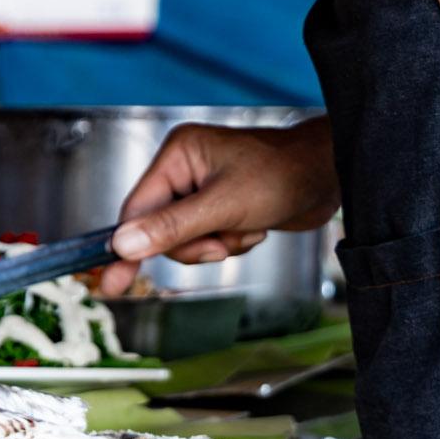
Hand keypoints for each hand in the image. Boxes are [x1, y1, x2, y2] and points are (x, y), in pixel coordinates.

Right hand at [101, 118, 339, 294]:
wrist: (330, 177)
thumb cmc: (283, 176)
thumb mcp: (223, 206)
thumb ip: (171, 227)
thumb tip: (122, 245)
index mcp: (178, 155)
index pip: (137, 208)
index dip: (127, 246)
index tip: (110, 284)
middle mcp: (185, 169)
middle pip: (160, 229)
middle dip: (195, 244)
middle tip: (221, 243)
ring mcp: (203, 188)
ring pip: (187, 240)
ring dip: (218, 245)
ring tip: (246, 229)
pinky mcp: (221, 206)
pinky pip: (209, 240)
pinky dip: (232, 242)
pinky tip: (254, 228)